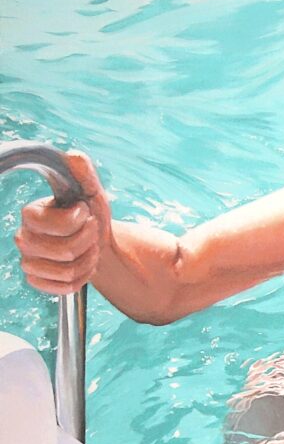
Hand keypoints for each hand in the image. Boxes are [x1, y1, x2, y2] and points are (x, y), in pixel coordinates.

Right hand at [14, 152, 111, 294]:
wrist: (99, 242)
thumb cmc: (92, 214)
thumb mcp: (92, 192)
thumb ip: (84, 174)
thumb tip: (74, 156)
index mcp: (31, 214)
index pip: (54, 224)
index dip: (78, 221)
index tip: (84, 212)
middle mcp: (24, 238)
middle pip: (64, 251)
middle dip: (88, 241)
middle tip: (91, 232)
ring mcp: (28, 261)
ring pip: (66, 271)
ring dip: (88, 261)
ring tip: (89, 248)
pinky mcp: (37, 281)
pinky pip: (64, 287)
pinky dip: (82, 278)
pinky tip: (83, 266)